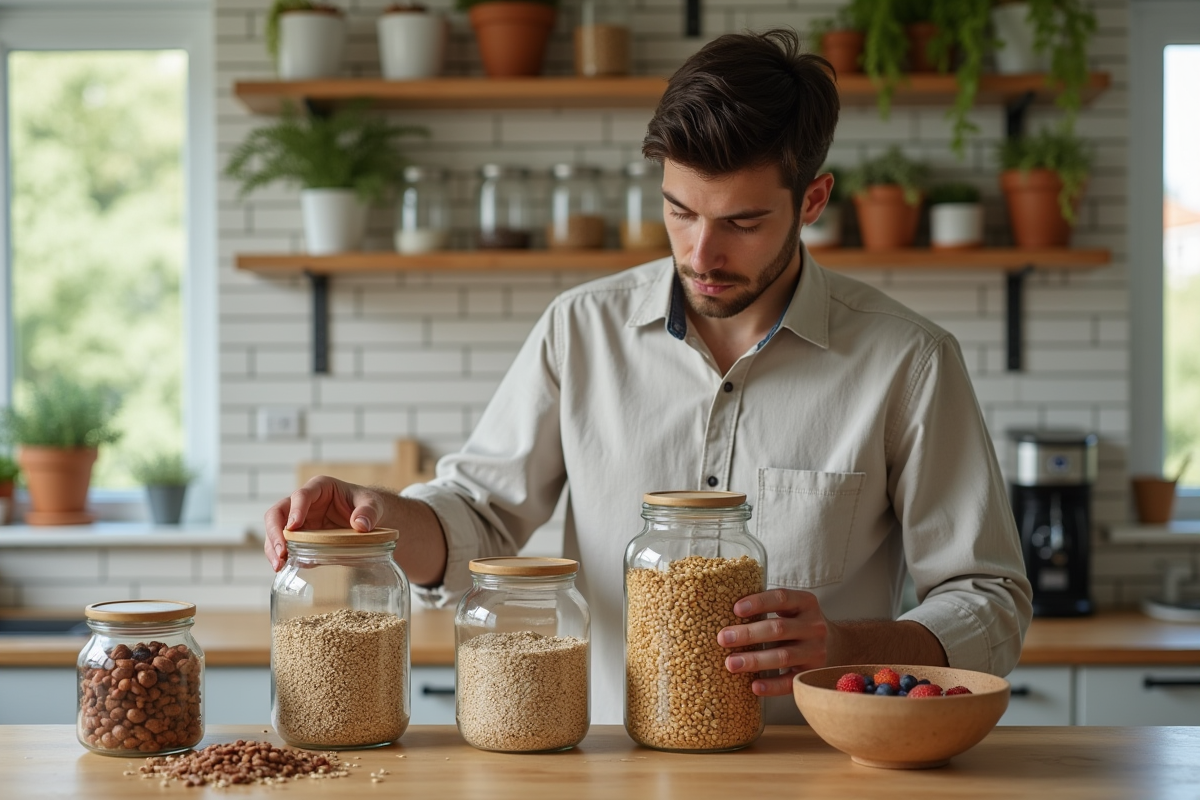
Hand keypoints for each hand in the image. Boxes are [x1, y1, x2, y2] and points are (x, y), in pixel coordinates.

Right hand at [262, 476, 388, 571]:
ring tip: (279, 565)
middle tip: (281, 552)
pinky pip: (286, 546)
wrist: (369, 518)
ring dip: (273, 548)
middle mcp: (303, 503)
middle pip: (278, 513)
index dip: (296, 510)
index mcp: (319, 488)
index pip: (301, 495)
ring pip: (276, 531)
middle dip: (275, 532)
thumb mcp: (373, 504)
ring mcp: (300, 522)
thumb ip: (369, 511)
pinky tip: (285, 568)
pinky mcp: (301, 539)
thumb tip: (361, 525)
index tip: (294, 526)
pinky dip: (283, 557)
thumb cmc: (367, 505)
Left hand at [716, 588, 830, 695]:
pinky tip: (754, 686)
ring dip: (754, 660)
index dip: (758, 602)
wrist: (836, 645)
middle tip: (722, 638)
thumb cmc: (799, 623)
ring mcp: (816, 651)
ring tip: (730, 663)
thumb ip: (768, 608)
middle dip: (747, 634)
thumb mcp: (792, 609)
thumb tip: (723, 612)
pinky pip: (791, 682)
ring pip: (783, 656)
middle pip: (778, 629)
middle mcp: (814, 626)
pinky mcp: (812, 674)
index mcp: (806, 603)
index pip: (781, 598)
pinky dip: (772, 685)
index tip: (735, 609)